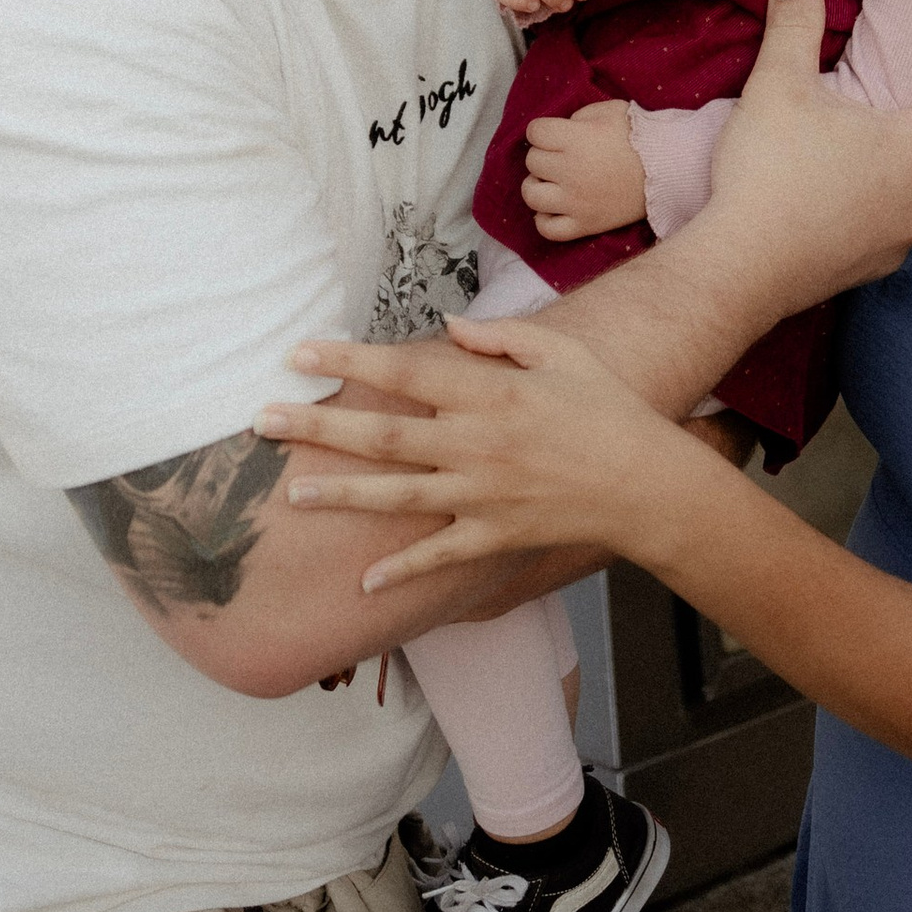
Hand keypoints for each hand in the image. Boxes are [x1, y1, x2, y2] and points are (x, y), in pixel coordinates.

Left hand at [258, 311, 701, 594]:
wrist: (648, 483)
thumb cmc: (607, 409)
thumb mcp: (561, 354)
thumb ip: (502, 337)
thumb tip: (446, 329)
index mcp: (490, 393)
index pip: (405, 371)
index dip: (349, 361)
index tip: (300, 353)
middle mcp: (478, 444)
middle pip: (384, 434)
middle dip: (318, 427)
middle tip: (262, 421)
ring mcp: (484, 495)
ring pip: (399, 496)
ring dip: (342, 495)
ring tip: (292, 496)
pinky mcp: (496, 536)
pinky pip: (441, 556)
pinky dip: (403, 572)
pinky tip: (363, 582)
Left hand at [524, 102, 649, 241]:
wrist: (669, 169)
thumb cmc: (640, 136)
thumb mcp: (608, 111)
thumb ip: (577, 118)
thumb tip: (559, 133)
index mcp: (574, 140)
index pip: (534, 132)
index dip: (543, 131)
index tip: (557, 134)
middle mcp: (569, 171)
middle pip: (532, 161)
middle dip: (545, 155)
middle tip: (563, 156)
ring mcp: (575, 201)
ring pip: (531, 195)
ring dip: (537, 186)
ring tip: (553, 182)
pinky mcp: (585, 224)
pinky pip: (547, 229)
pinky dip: (544, 219)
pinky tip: (555, 208)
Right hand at [695, 0, 911, 310]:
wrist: (738, 271)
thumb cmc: (766, 177)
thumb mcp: (777, 87)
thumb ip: (794, 26)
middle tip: (901, 85)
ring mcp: (903, 238)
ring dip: (908, 158)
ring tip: (869, 134)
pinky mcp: (876, 267)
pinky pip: (896, 221)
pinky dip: (883, 198)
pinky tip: (843, 186)